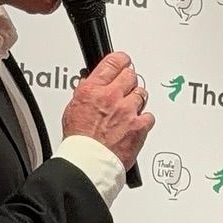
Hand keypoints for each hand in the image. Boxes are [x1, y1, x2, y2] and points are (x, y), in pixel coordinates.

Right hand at [61, 51, 153, 169]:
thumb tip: (90, 84)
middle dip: (129, 81)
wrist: (89, 161)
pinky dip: (144, 120)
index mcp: (93, 89)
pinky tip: (136, 125)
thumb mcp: (73, 108)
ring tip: (128, 111)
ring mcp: (128, 111)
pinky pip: (149, 116)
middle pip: (131, 75)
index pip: (113, 62)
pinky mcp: (139, 126)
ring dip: (136, 100)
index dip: (121, 60)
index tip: (124, 61)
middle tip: (126, 88)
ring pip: (141, 94)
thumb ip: (86, 92)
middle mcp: (112, 96)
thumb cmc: (79, 141)